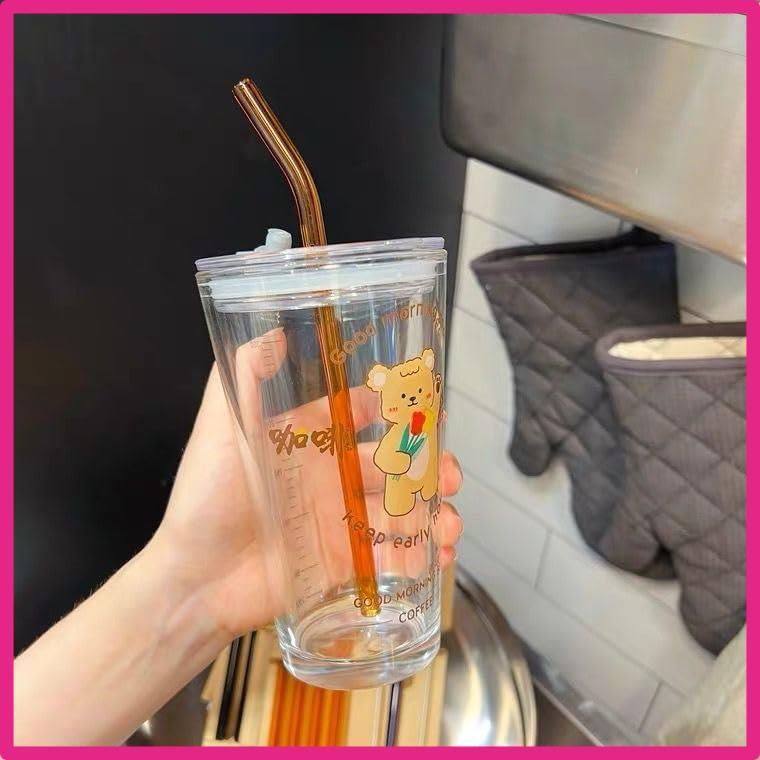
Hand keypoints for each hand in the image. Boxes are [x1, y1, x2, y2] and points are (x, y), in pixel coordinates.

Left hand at [151, 328, 463, 639]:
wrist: (196, 580)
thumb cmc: (206, 500)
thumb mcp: (222, 430)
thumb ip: (243, 378)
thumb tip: (271, 332)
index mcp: (307, 439)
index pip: (360, 412)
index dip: (394, 408)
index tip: (424, 405)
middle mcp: (328, 474)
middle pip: (392, 461)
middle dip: (426, 464)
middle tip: (449, 474)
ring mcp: (339, 518)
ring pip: (399, 507)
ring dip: (432, 511)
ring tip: (447, 522)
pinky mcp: (343, 561)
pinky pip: (390, 553)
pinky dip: (420, 555)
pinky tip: (436, 557)